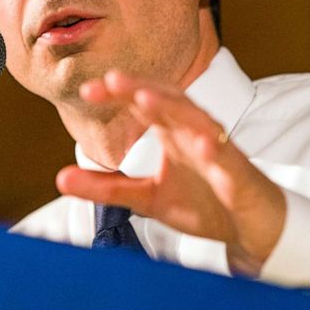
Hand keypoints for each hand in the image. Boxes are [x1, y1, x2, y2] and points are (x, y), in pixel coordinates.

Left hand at [55, 70, 286, 276]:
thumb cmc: (203, 203)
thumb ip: (106, 187)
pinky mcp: (240, 174)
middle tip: (112, 80)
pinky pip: (229, 159)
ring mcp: (219, 151)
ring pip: (198, 121)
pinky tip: (203, 146)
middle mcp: (194, 133)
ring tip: (146, 100)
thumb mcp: (146, 198)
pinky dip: (217, 150)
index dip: (119, 94)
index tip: (88, 91)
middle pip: (169, 101)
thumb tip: (60, 178)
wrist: (250, 229)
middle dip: (141, 89)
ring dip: (174, 108)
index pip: (143, 103)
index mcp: (172, 133)